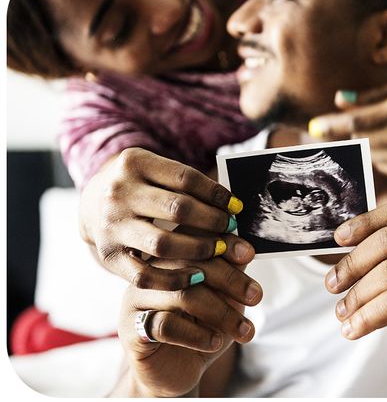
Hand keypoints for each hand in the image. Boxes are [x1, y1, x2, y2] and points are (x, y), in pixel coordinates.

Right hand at [79, 147, 244, 289]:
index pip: (185, 178)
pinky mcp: (109, 256)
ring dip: (199, 249)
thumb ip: (186, 183)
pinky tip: (197, 276)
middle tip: (231, 229)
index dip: (216, 194)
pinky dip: (175, 279)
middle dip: (212, 221)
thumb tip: (232, 206)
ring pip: (163, 244)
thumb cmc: (138, 186)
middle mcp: (119, 193)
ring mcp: (112, 226)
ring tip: (220, 249)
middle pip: (178, 209)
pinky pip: (145, 275)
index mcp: (134, 163)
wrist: (92, 203)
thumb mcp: (154, 170)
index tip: (236, 206)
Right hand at [117, 247, 262, 396]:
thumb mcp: (223, 298)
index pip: (193, 239)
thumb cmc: (200, 327)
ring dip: (221, 313)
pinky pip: (165, 325)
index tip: (248, 256)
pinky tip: (214, 342)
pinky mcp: (131, 329)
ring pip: (181, 295)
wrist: (176, 370)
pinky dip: (197, 334)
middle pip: (190, 265)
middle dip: (230, 280)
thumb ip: (230, 273)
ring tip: (243, 329)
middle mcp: (149, 273)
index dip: (223, 243)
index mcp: (168, 258)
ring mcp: (137, 299)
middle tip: (255, 296)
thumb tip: (245, 251)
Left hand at [308, 82, 386, 179]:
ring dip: (367, 144)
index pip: (356, 122)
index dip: (332, 126)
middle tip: (345, 127)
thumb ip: (367, 98)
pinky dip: (382, 155)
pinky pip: (383, 165)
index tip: (313, 127)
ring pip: (369, 155)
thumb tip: (337, 99)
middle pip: (359, 140)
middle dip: (347, 134)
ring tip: (384, 131)